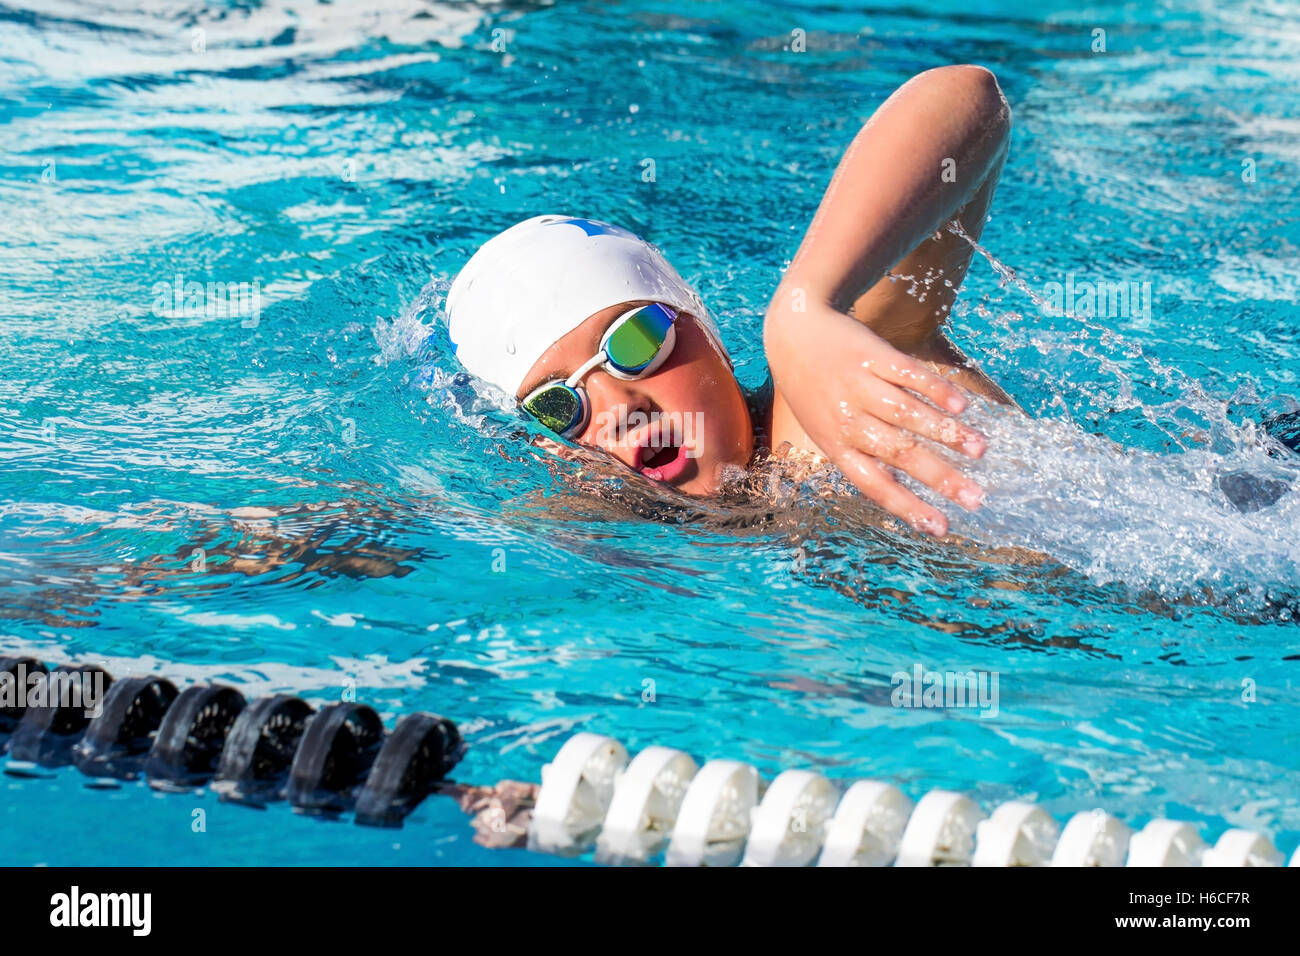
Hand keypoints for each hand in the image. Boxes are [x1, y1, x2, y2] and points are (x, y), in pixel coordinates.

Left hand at [764, 298, 987, 535]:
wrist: (793, 332)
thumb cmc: (814, 391)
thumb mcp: (824, 430)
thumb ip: (861, 455)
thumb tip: (904, 489)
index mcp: (836, 445)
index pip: (876, 484)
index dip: (909, 507)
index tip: (942, 527)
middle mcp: (847, 419)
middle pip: (899, 453)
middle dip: (940, 479)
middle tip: (976, 498)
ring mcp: (859, 386)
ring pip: (907, 414)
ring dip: (947, 433)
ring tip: (980, 450)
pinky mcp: (871, 355)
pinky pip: (907, 374)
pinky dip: (935, 390)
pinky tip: (961, 406)